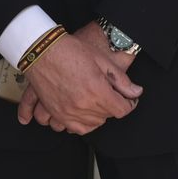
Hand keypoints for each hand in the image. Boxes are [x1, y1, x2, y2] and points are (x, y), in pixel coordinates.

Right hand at [16, 24, 142, 133]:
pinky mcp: (57, 113)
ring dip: (99, 115)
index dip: (129, 104)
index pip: (121, 109)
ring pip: (93, 124)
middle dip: (113, 106)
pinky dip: (83, 123)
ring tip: (98, 102)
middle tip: (111, 94)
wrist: (41, 50)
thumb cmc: (70, 50)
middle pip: (107, 116)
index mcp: (97, 91)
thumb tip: (136, 92)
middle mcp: (83, 105)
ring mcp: (68, 111)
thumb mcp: (101, 60)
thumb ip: (121, 80)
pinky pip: (75, 128)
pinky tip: (85, 113)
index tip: (129, 99)